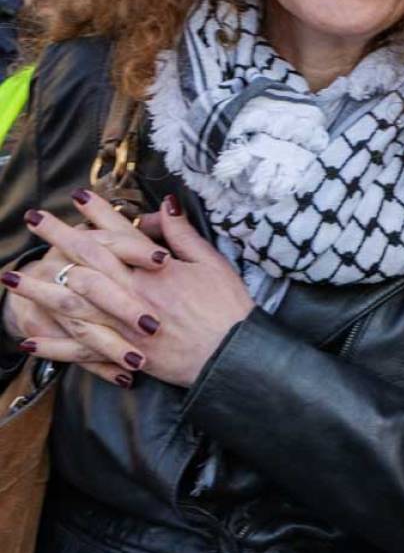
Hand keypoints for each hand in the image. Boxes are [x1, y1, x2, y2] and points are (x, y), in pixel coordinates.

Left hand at [5, 191, 254, 388]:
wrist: (232, 355)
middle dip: (57, 238)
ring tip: (10, 278)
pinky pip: (80, 351)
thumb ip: (182, 235)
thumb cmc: (228, 308)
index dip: (98, 213)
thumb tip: (165, 205)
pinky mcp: (123, 354)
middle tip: (33, 220)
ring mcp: (122, 326)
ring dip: (38, 289)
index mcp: (153, 272)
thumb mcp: (212, 263)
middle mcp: (130, 296)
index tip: (78, 196)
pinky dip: (53, 346)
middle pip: (85, 261)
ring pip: (70, 305)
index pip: (118, 234)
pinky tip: (29, 339)